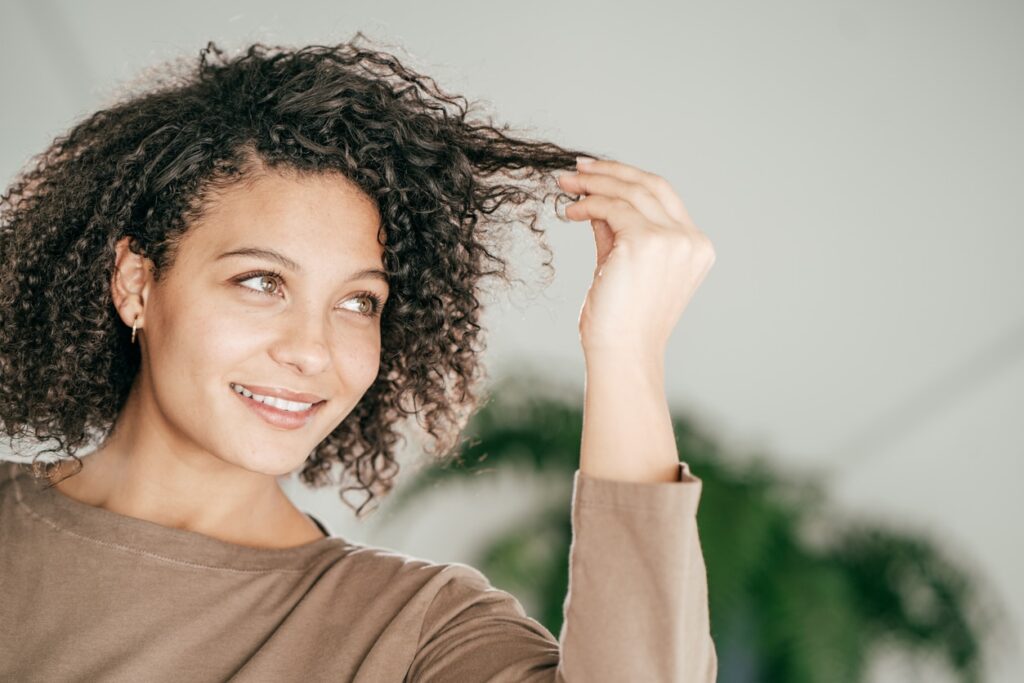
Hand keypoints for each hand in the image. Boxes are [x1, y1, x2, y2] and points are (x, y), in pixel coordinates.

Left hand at [556, 157, 715, 358]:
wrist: (621, 354)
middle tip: (577, 169)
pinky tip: (570, 212)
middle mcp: (690, 241)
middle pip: (650, 185)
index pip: (663, 197)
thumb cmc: (621, 322)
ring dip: (593, 184)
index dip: (629, 179)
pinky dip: (588, 204)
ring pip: (629, 192)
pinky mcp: (646, 242)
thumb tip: (596, 200)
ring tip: (565, 185)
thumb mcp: (623, 266)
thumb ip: (617, 232)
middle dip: (611, 172)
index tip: (596, 173)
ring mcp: (672, 240)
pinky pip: (611, 208)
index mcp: (695, 248)